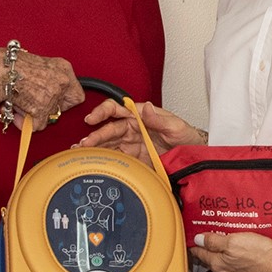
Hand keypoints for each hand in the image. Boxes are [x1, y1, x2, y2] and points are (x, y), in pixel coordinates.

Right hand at [0, 49, 84, 124]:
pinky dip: (25, 123)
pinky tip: (15, 113)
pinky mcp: (42, 108)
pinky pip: (38, 126)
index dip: (64, 102)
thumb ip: (50, 81)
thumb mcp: (40, 66)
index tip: (54, 103)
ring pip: (48, 117)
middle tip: (33, 105)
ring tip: (19, 104)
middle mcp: (62, 81)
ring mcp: (53, 95)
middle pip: (63, 109)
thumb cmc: (12, 66)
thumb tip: (54, 101)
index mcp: (64, 68)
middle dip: (47, 110)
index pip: (77, 95)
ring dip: (33, 114)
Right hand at [80, 98, 203, 157]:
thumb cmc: (185, 136)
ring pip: (107, 144)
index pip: (116, 109)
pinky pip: (114, 158)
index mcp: (140, 116)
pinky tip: (91, 162)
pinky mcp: (132, 159)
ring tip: (79, 153)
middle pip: (108, 129)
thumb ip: (159, 119)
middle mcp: (131, 128)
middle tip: (85, 144)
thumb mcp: (175, 126)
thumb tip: (146, 108)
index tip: (92, 119)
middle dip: (95, 135)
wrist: (192, 156)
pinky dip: (102, 160)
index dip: (102, 112)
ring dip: (93, 148)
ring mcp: (130, 144)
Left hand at [189, 231, 271, 271]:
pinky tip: (237, 247)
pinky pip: (234, 262)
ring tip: (220, 237)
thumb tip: (198, 239)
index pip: (199, 253)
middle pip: (209, 258)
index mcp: (217, 264)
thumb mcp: (233, 242)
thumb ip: (214, 241)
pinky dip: (231, 254)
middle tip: (204, 233)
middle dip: (206, 246)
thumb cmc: (261, 255)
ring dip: (219, 250)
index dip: (194, 243)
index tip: (192, 235)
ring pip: (222, 260)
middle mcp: (225, 271)